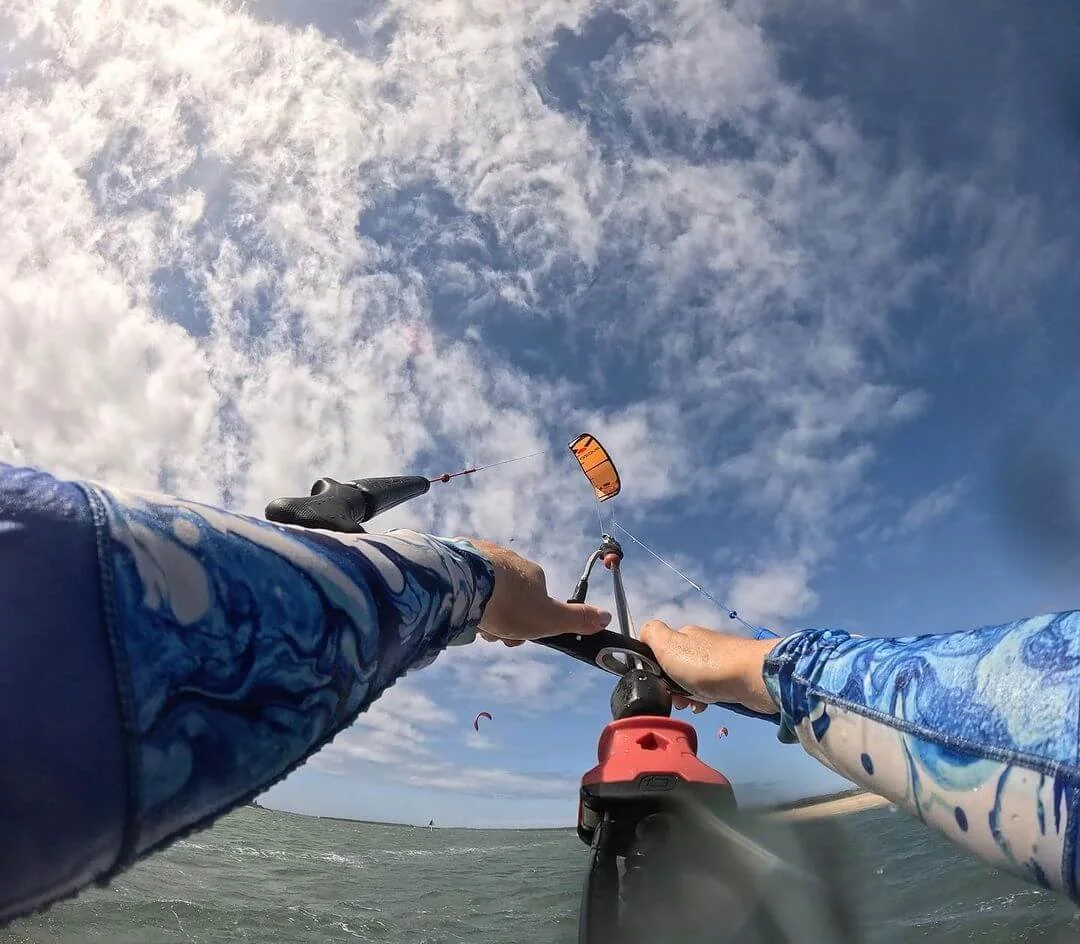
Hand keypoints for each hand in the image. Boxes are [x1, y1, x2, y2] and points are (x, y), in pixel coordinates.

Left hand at [461, 538, 611, 646]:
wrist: (466, 582)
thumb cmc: (511, 604)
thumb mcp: (549, 619)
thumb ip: (577, 619)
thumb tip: (608, 616)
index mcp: (534, 573)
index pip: (536, 601)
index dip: (528, 624)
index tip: (516, 638)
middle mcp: (511, 560)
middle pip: (510, 597)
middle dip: (503, 619)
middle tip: (492, 633)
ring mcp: (483, 555)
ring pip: (487, 590)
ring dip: (483, 609)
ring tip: (474, 621)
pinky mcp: (458, 556)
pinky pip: (466, 580)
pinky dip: (466, 594)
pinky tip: (460, 606)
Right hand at [638, 621, 778, 713]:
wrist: (751, 678)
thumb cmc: (705, 664)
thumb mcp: (668, 644)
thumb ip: (650, 634)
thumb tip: (643, 633)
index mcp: (684, 636)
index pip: (660, 650)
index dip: (655, 668)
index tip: (658, 683)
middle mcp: (700, 645)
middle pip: (676, 668)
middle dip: (672, 686)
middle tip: (677, 699)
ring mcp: (717, 661)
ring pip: (693, 681)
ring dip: (688, 695)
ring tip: (693, 705)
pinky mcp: (732, 677)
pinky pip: (711, 689)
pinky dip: (706, 698)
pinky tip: (707, 705)